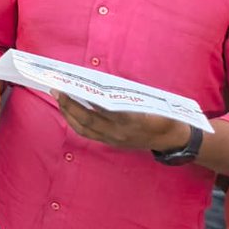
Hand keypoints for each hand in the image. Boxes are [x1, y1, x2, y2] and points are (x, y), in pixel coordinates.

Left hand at [53, 93, 189, 151]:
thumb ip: (121, 96)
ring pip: (84, 130)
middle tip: (56, 91)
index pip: (96, 111)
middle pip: (86, 121)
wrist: (173, 138)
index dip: (77, 101)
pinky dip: (78, 123)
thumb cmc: (161, 114)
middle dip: (68, 106)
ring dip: (69, 115)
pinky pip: (90, 134)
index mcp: (128, 120)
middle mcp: (118, 133)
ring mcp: (114, 140)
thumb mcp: (144, 101)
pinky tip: (72, 112)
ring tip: (60, 101)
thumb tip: (96, 85)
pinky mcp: (113, 143)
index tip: (65, 88)